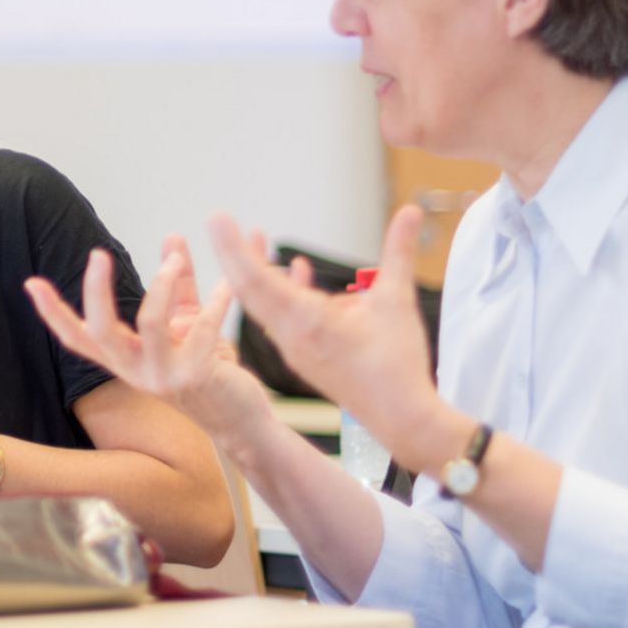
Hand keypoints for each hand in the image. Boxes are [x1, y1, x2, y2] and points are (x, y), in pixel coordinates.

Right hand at [25, 235, 273, 444]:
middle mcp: (135, 371)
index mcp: (124, 359)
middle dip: (95, 291)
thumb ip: (176, 282)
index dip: (52, 312)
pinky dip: (215, 302)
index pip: (77, 337)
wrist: (240, 417)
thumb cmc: (208, 367)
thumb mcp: (185, 319)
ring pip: (149, 324)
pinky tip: (227, 286)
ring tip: (174, 260)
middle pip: (100, 331)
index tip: (31, 283)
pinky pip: (200, 330)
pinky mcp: (196, 377)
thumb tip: (171, 236)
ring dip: (161, 285)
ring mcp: (163, 377)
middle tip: (98, 255)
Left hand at [206, 206, 443, 457]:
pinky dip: (279, 291)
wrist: (400, 418)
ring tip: (257, 239)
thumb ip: (399, 251)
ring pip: (261, 304)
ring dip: (256, 271)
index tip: (217, 218)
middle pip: (248, 288)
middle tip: (220, 220)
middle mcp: (289, 335)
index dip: (233, 246)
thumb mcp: (397, 299)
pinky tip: (298, 271)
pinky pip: (278, 317)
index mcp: (305, 320)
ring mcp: (292, 348)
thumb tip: (410, 209)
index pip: (255, 277)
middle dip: (235, 252)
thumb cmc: (398, 362)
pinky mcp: (300, 356)